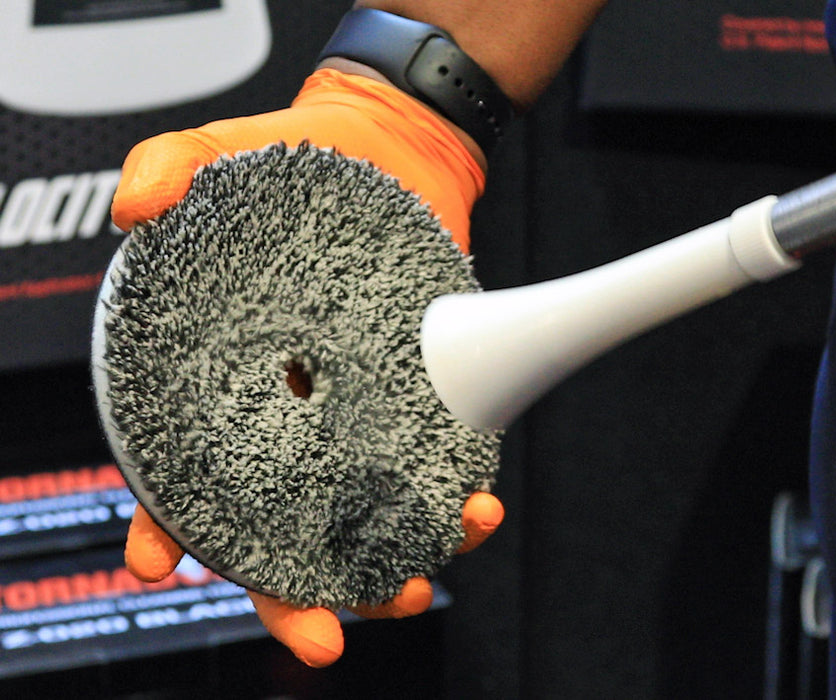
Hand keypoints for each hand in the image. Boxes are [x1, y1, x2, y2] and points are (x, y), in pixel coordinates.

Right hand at [112, 67, 504, 666]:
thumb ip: (171, 166)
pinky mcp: (421, 404)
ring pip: (362, 521)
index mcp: (225, 385)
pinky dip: (452, 505)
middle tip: (319, 634)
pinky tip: (472, 510)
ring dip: (385, 571)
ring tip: (413, 586)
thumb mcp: (225, 154)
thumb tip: (136, 206)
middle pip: (278, 530)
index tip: (163, 564)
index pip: (182, 476)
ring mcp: (359, 419)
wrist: (394, 154)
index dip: (167, 527)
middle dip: (294, 593)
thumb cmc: (296, 169)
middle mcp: (292, 419)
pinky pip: (432, 472)